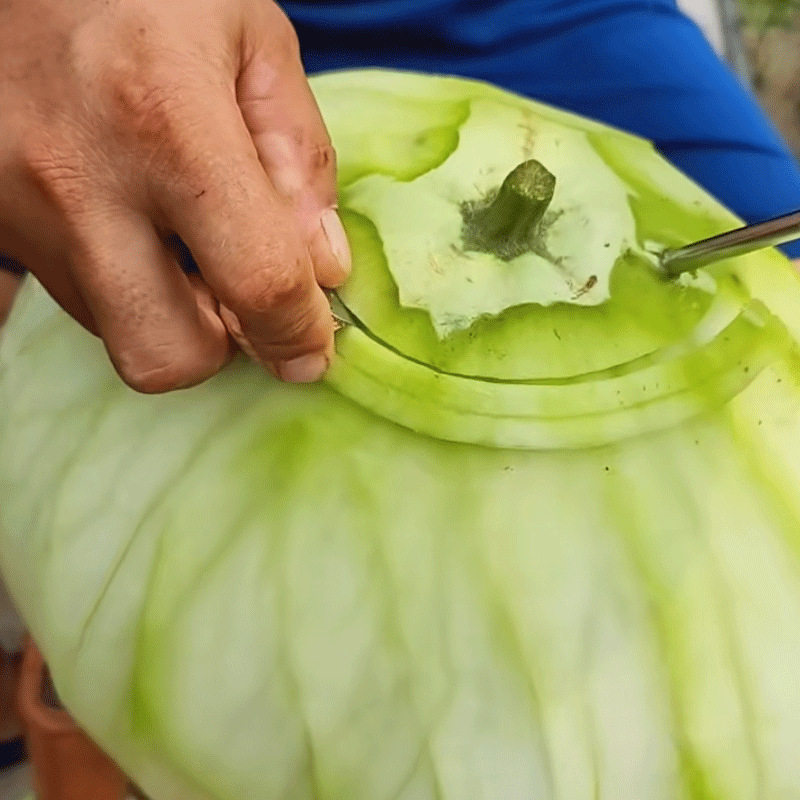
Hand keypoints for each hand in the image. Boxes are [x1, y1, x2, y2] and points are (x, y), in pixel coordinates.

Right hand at [0, 0, 349, 391]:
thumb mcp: (253, 41)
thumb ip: (300, 160)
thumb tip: (322, 270)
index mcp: (168, 118)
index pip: (257, 279)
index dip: (300, 332)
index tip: (312, 347)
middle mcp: (80, 178)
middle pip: (165, 353)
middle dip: (218, 346)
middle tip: (237, 296)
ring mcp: (18, 207)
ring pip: (116, 332)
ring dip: (168, 311)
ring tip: (178, 236)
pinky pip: (74, 297)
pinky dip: (119, 285)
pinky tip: (129, 227)